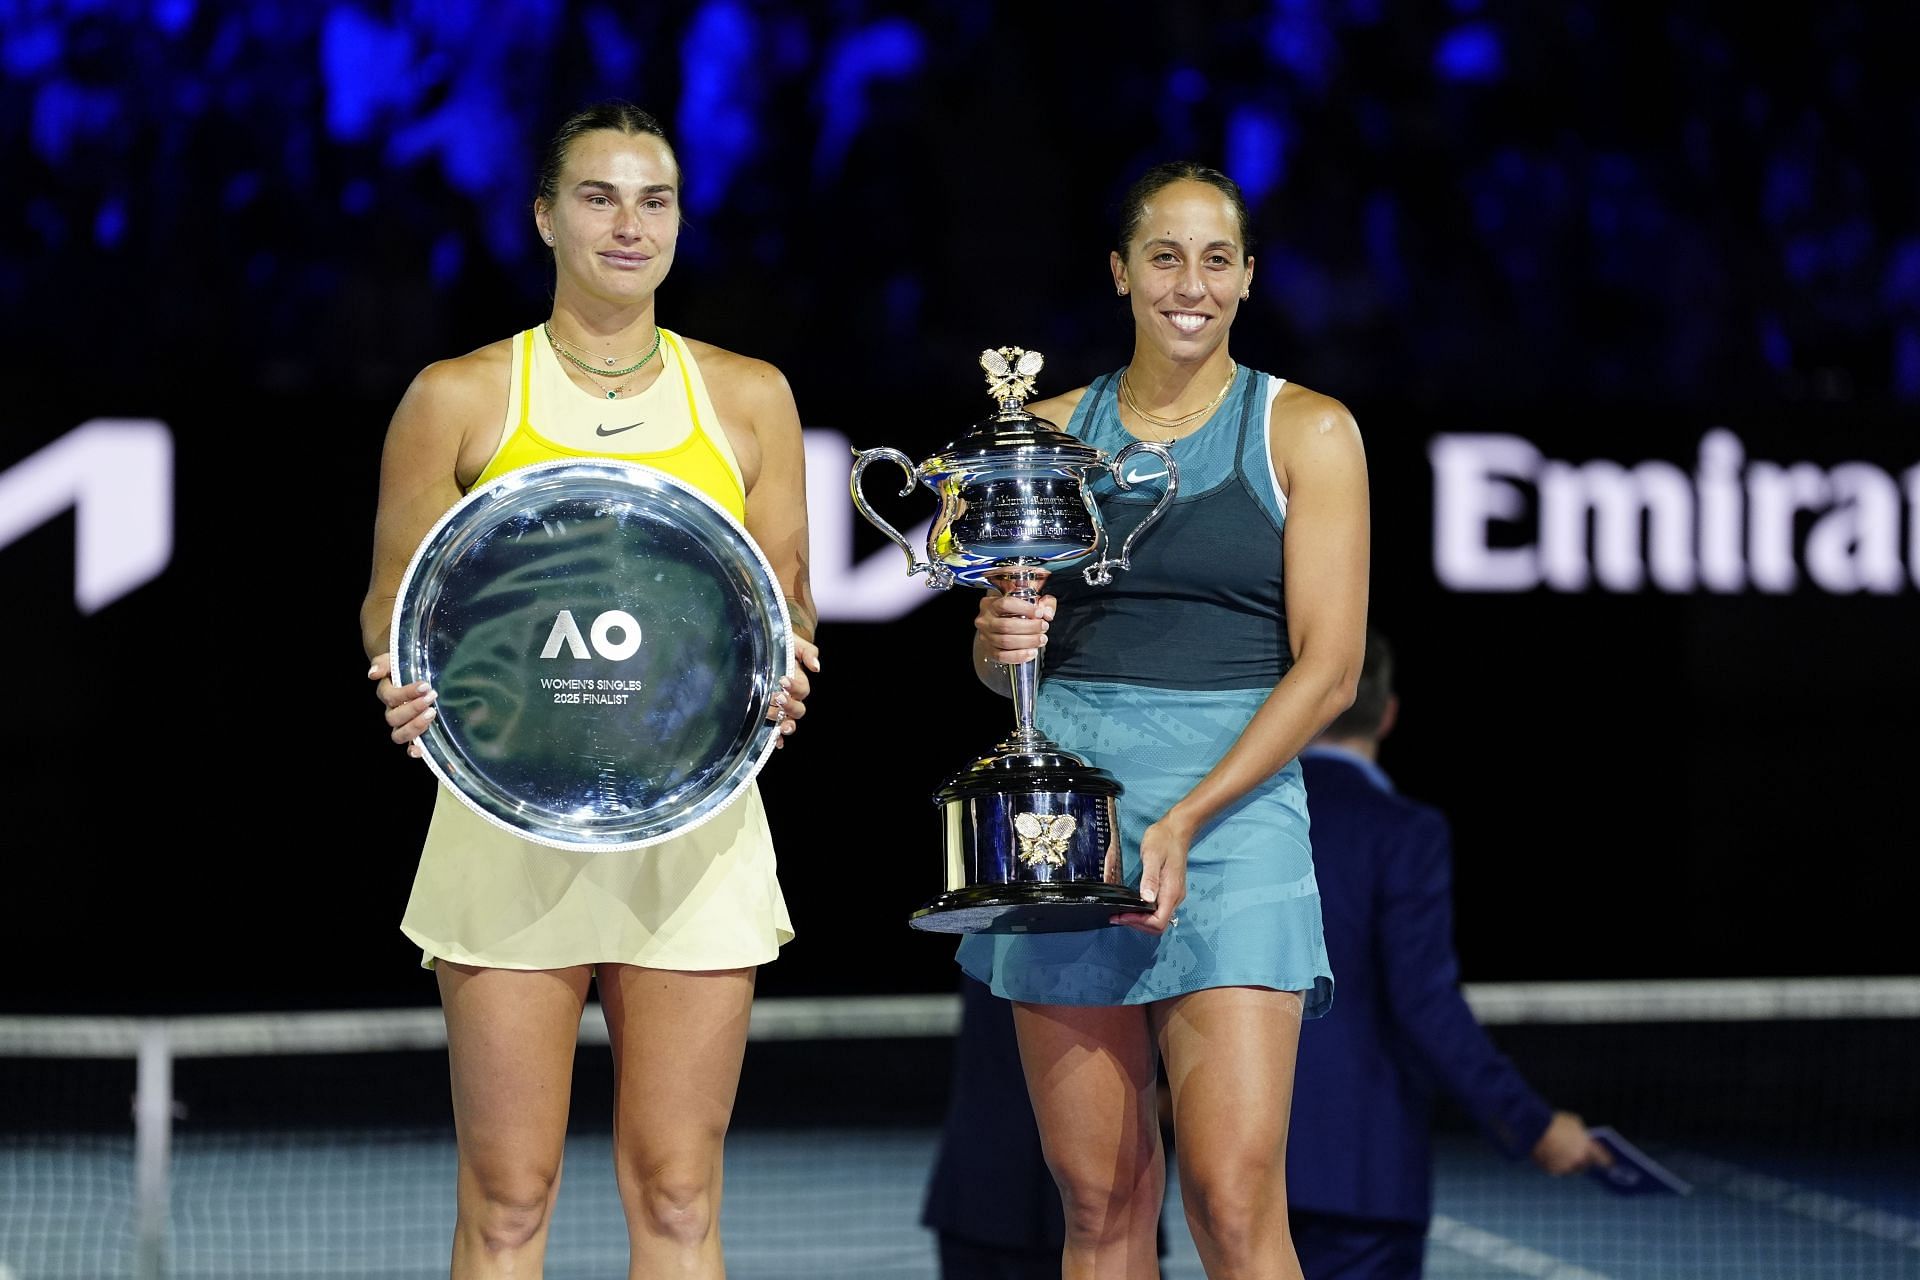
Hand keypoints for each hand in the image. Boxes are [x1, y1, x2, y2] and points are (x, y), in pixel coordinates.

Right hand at [367, 652, 435, 759]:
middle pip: (394, 718)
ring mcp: (401, 724)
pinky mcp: (414, 733)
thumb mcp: (394, 658)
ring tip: (432, 713)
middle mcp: (392, 711)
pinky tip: (421, 750)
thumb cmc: (405, 665)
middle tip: (431, 697)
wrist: (415, 672)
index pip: (390, 697)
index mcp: (386, 693)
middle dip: (413, 709)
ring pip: (399, 734)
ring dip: (414, 727)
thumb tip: (373, 674)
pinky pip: (408, 745)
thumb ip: (383, 663)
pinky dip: (412, 750)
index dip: (406, 693)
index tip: (425, 685)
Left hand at [767, 637, 820, 747]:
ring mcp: (781, 708)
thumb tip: (816, 667)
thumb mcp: (794, 644)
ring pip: (788, 721)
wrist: (767, 648)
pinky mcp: (770, 713)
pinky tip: (775, 741)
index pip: (802, 689)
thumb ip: (808, 652)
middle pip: (798, 709)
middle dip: (789, 706)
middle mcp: (792, 697)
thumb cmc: (782, 646)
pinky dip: (777, 737)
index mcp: (798, 681)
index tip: (783, 680)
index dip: (795, 687)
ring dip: (784, 723)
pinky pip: (776, 729)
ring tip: (773, 718)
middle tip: (777, 697)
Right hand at [976, 568, 1054, 664]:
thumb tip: (1048, 613)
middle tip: (1044, 627)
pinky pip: (1002, 656)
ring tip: (1041, 639)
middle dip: (1029, 627)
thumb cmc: (1015, 612)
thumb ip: (1043, 603)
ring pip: (1005, 641)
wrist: (1002, 626)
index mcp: (990, 603)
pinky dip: (1019, 656)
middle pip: (1006, 625)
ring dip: (1027, 642)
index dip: (1025, 609)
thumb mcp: (1029, 601)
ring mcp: (985, 637)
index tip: (1039, 613)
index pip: (1005, 604)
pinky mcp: (989, 651)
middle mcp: (985, 620)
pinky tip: (1031, 652)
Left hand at [1117, 815, 1189, 933]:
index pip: (1158, 921)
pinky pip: (1159, 910)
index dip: (1139, 922)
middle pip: (1158, 925)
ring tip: (1122, 913)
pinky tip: (1133, 906)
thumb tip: (1146, 898)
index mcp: (1171, 891)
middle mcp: (1175, 897)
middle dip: (1137, 924)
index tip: (1122, 915)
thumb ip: (1149, 878)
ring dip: (1140, 920)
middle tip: (1118, 916)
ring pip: (1159, 919)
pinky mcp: (1170, 890)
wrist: (1176, 830)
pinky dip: (1145, 913)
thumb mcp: (1152, 856)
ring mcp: (1173, 894)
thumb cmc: (1163, 840)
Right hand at [1531, 1111, 1610, 1175]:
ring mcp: (1565, 1167)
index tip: (1610, 1164)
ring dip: (1568, 1162)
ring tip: (1558, 1151)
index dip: (1606, 1161)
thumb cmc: (1555, 1123)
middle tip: (1576, 1153)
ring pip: (1570, 1168)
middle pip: (1585, 1165)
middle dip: (1583, 1161)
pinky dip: (1554, 1164)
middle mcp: (1579, 1160)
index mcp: (1587, 1147)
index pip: (1602, 1158)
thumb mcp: (1574, 1122)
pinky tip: (1548, 1154)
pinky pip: (1557, 1169)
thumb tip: (1582, 1137)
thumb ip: (1581, 1133)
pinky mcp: (1553, 1171)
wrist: (1535, 1130)